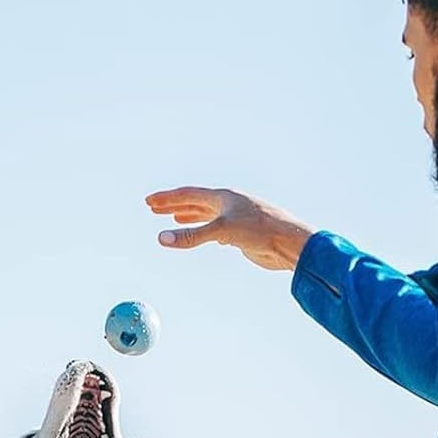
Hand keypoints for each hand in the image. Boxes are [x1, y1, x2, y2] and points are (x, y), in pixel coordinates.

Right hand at [146, 186, 314, 271]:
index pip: (187, 194)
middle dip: (173, 205)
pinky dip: (203, 229)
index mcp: (223, 196)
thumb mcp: (221, 231)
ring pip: (206, 215)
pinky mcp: (242, 234)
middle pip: (194, 202)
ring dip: (187, 216)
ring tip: (171, 218)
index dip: (167, 198)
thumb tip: (161, 239)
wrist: (289, 243)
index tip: (149, 201)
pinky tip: (200, 233)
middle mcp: (228, 204)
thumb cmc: (260, 231)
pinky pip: (216, 228)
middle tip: (152, 207)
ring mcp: (235, 218)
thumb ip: (191, 236)